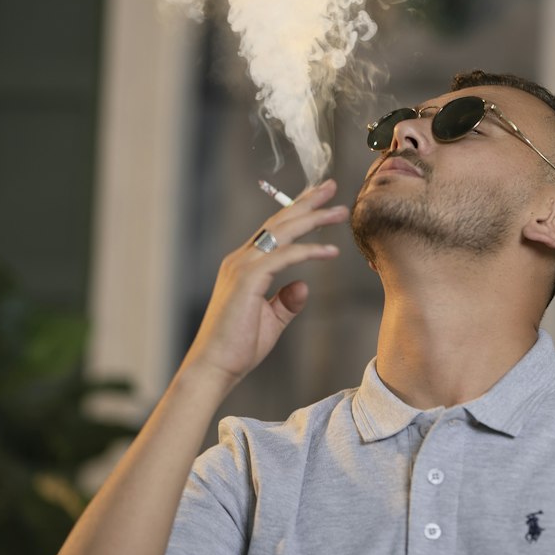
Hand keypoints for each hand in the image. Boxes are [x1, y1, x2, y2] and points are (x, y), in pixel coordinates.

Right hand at [180, 178, 348, 389]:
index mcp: (244, 265)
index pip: (274, 230)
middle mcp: (241, 259)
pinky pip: (285, 256)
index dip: (297, 211)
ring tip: (339, 211)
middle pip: (279, 221)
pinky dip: (309, 250)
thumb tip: (302, 286)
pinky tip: (331, 251)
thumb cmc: (238, 347)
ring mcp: (242, 266)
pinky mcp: (248, 279)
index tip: (319, 199)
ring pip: (283, 232)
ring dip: (313, 218)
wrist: (214, 367)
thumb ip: (286, 302)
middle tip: (331, 186)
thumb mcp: (271, 320)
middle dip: (307, 202)